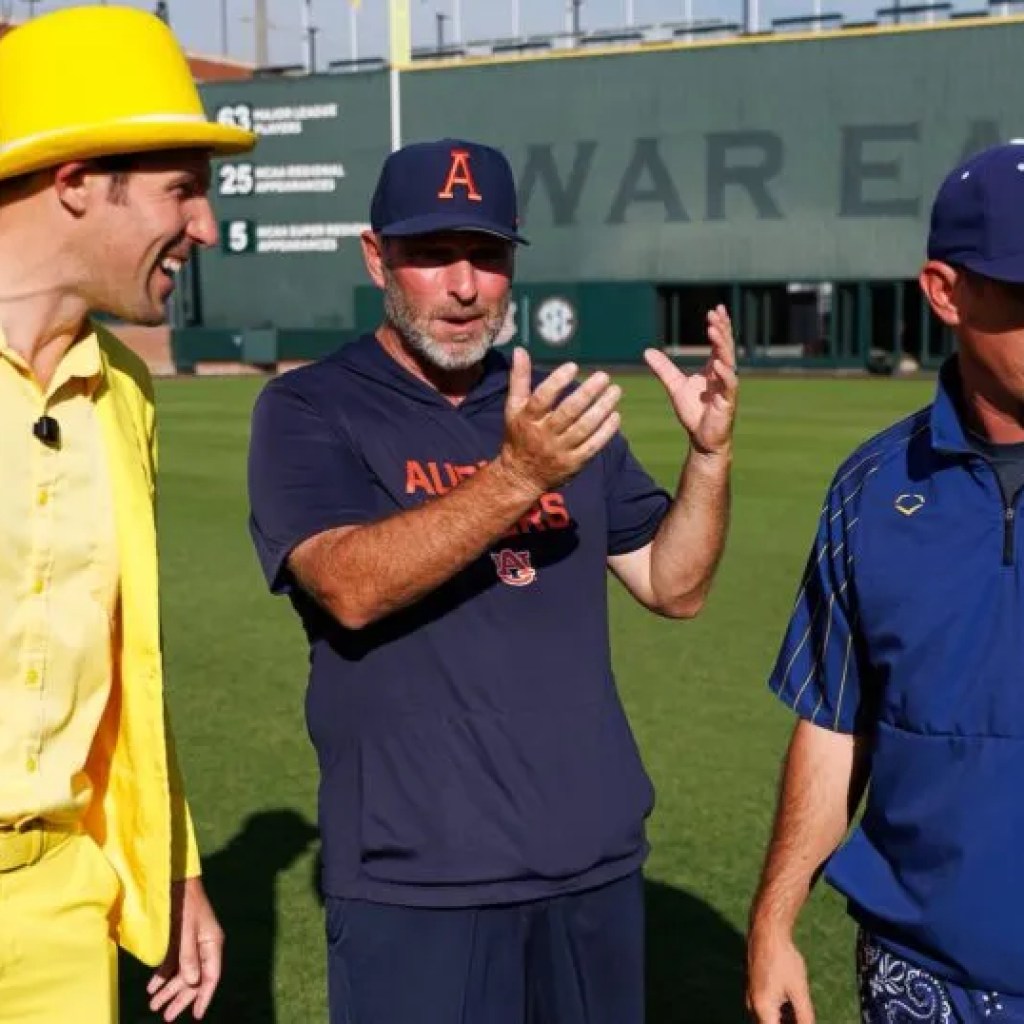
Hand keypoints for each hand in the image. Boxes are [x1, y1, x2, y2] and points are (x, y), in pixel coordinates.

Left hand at [148, 877, 223, 1020]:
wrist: (176, 879)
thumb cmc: (184, 902)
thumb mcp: (186, 929)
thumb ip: (188, 956)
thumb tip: (192, 983)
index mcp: (212, 942)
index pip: (211, 976)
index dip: (204, 996)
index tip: (197, 1015)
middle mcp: (204, 945)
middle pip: (195, 978)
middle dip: (181, 998)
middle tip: (166, 1017)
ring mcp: (192, 941)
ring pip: (183, 972)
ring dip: (169, 988)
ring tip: (153, 1005)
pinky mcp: (180, 937)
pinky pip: (173, 961)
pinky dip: (163, 974)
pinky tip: (152, 986)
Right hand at [499, 347, 620, 492]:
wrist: (521, 475)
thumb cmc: (519, 435)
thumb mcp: (513, 408)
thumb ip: (519, 379)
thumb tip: (520, 350)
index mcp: (528, 419)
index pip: (542, 398)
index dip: (557, 381)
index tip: (573, 366)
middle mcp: (543, 435)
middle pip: (568, 413)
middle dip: (587, 394)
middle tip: (604, 376)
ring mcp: (560, 451)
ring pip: (584, 428)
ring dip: (602, 409)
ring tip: (615, 391)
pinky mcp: (573, 463)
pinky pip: (592, 446)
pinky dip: (605, 431)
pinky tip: (616, 415)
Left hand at [644, 305, 737, 456]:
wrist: (701, 438)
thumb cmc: (694, 412)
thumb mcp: (675, 386)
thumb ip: (664, 368)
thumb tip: (646, 351)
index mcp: (714, 369)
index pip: (719, 343)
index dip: (719, 326)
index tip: (715, 309)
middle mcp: (723, 375)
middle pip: (725, 347)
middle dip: (721, 330)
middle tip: (714, 314)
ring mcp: (727, 387)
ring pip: (728, 361)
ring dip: (721, 345)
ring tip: (713, 330)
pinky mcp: (727, 402)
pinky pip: (728, 385)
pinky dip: (723, 374)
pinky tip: (717, 363)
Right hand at [746, 928, 814, 1023]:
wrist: (766, 930)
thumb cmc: (783, 959)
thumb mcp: (799, 990)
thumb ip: (805, 1016)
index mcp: (763, 1009)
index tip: (802, 1021)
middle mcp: (752, 1005)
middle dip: (788, 1023)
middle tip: (804, 1015)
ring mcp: (751, 996)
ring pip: (769, 1018)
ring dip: (785, 1019)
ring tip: (800, 1005)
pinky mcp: (754, 987)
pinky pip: (766, 1008)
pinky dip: (780, 1010)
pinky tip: (793, 1002)